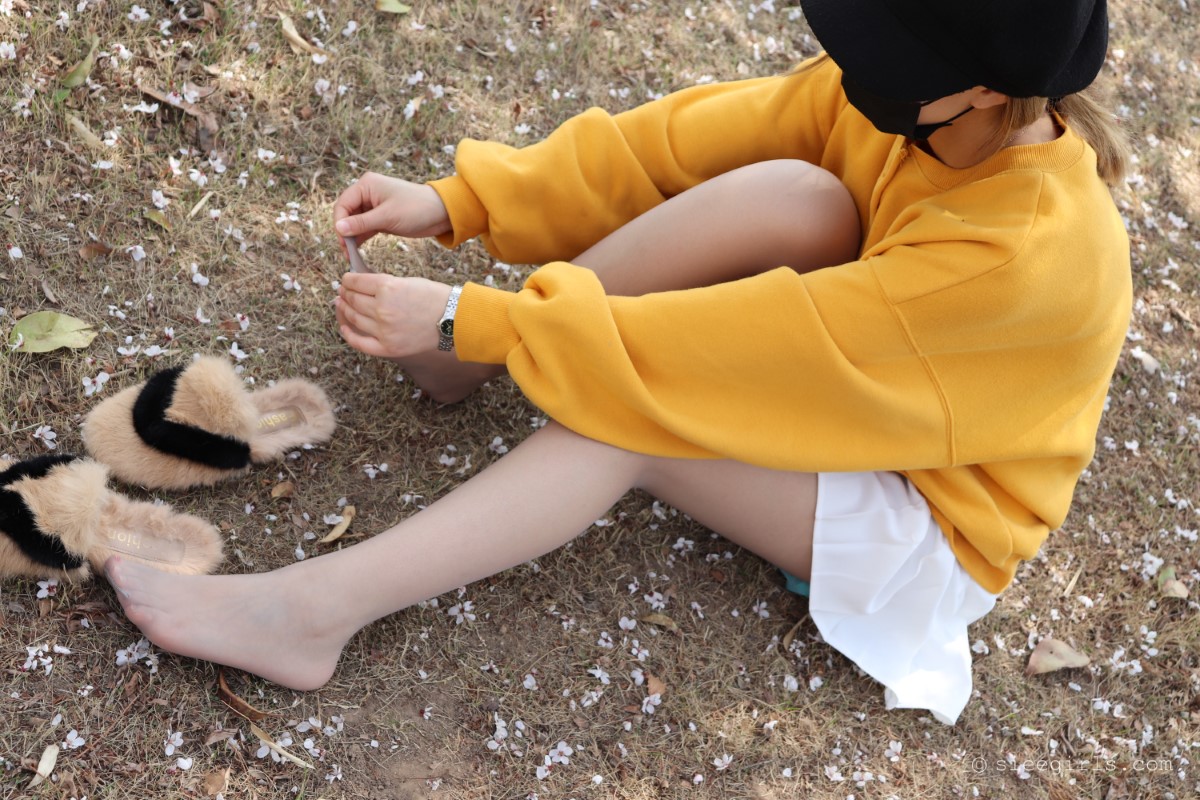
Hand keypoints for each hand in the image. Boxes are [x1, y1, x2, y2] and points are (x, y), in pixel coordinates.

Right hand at [332, 173, 450, 248]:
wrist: (441, 213)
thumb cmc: (416, 208)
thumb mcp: (387, 217)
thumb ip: (361, 223)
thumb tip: (339, 228)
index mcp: (366, 185)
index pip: (343, 203)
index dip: (339, 222)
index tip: (342, 240)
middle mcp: (368, 193)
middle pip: (347, 213)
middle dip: (344, 231)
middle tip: (345, 250)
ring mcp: (374, 206)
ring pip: (354, 222)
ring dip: (351, 237)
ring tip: (350, 254)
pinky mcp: (381, 218)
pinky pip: (365, 228)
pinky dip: (360, 238)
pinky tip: (356, 251)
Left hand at [335, 273, 452, 358]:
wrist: (454, 320)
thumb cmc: (435, 298)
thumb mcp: (407, 281)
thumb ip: (383, 284)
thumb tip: (360, 286)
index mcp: (388, 287)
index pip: (356, 282)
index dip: (348, 280)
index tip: (346, 280)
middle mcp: (382, 309)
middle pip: (353, 299)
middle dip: (345, 293)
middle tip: (343, 291)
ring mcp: (384, 330)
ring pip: (354, 318)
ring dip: (345, 310)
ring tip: (342, 305)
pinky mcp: (388, 347)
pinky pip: (360, 342)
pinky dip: (349, 334)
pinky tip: (344, 327)